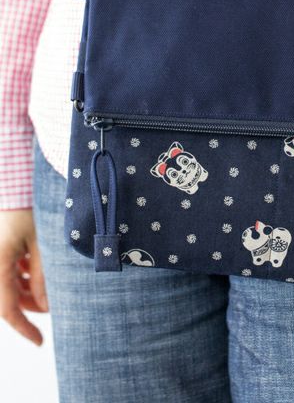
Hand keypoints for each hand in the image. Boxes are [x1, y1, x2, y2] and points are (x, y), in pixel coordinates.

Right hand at [0, 210, 47, 345]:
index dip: (23, 329)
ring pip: (10, 284)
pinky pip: (10, 269)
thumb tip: (49, 305)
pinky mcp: (1, 248)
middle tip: (55, 304)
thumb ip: (45, 274)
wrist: (16, 184)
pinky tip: (40, 264)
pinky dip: (26, 272)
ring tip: (51, 282)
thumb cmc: (29, 209)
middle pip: (9, 298)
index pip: (7, 309)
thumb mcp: (42, 242)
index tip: (40, 342)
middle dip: (32, 305)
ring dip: (30, 289)